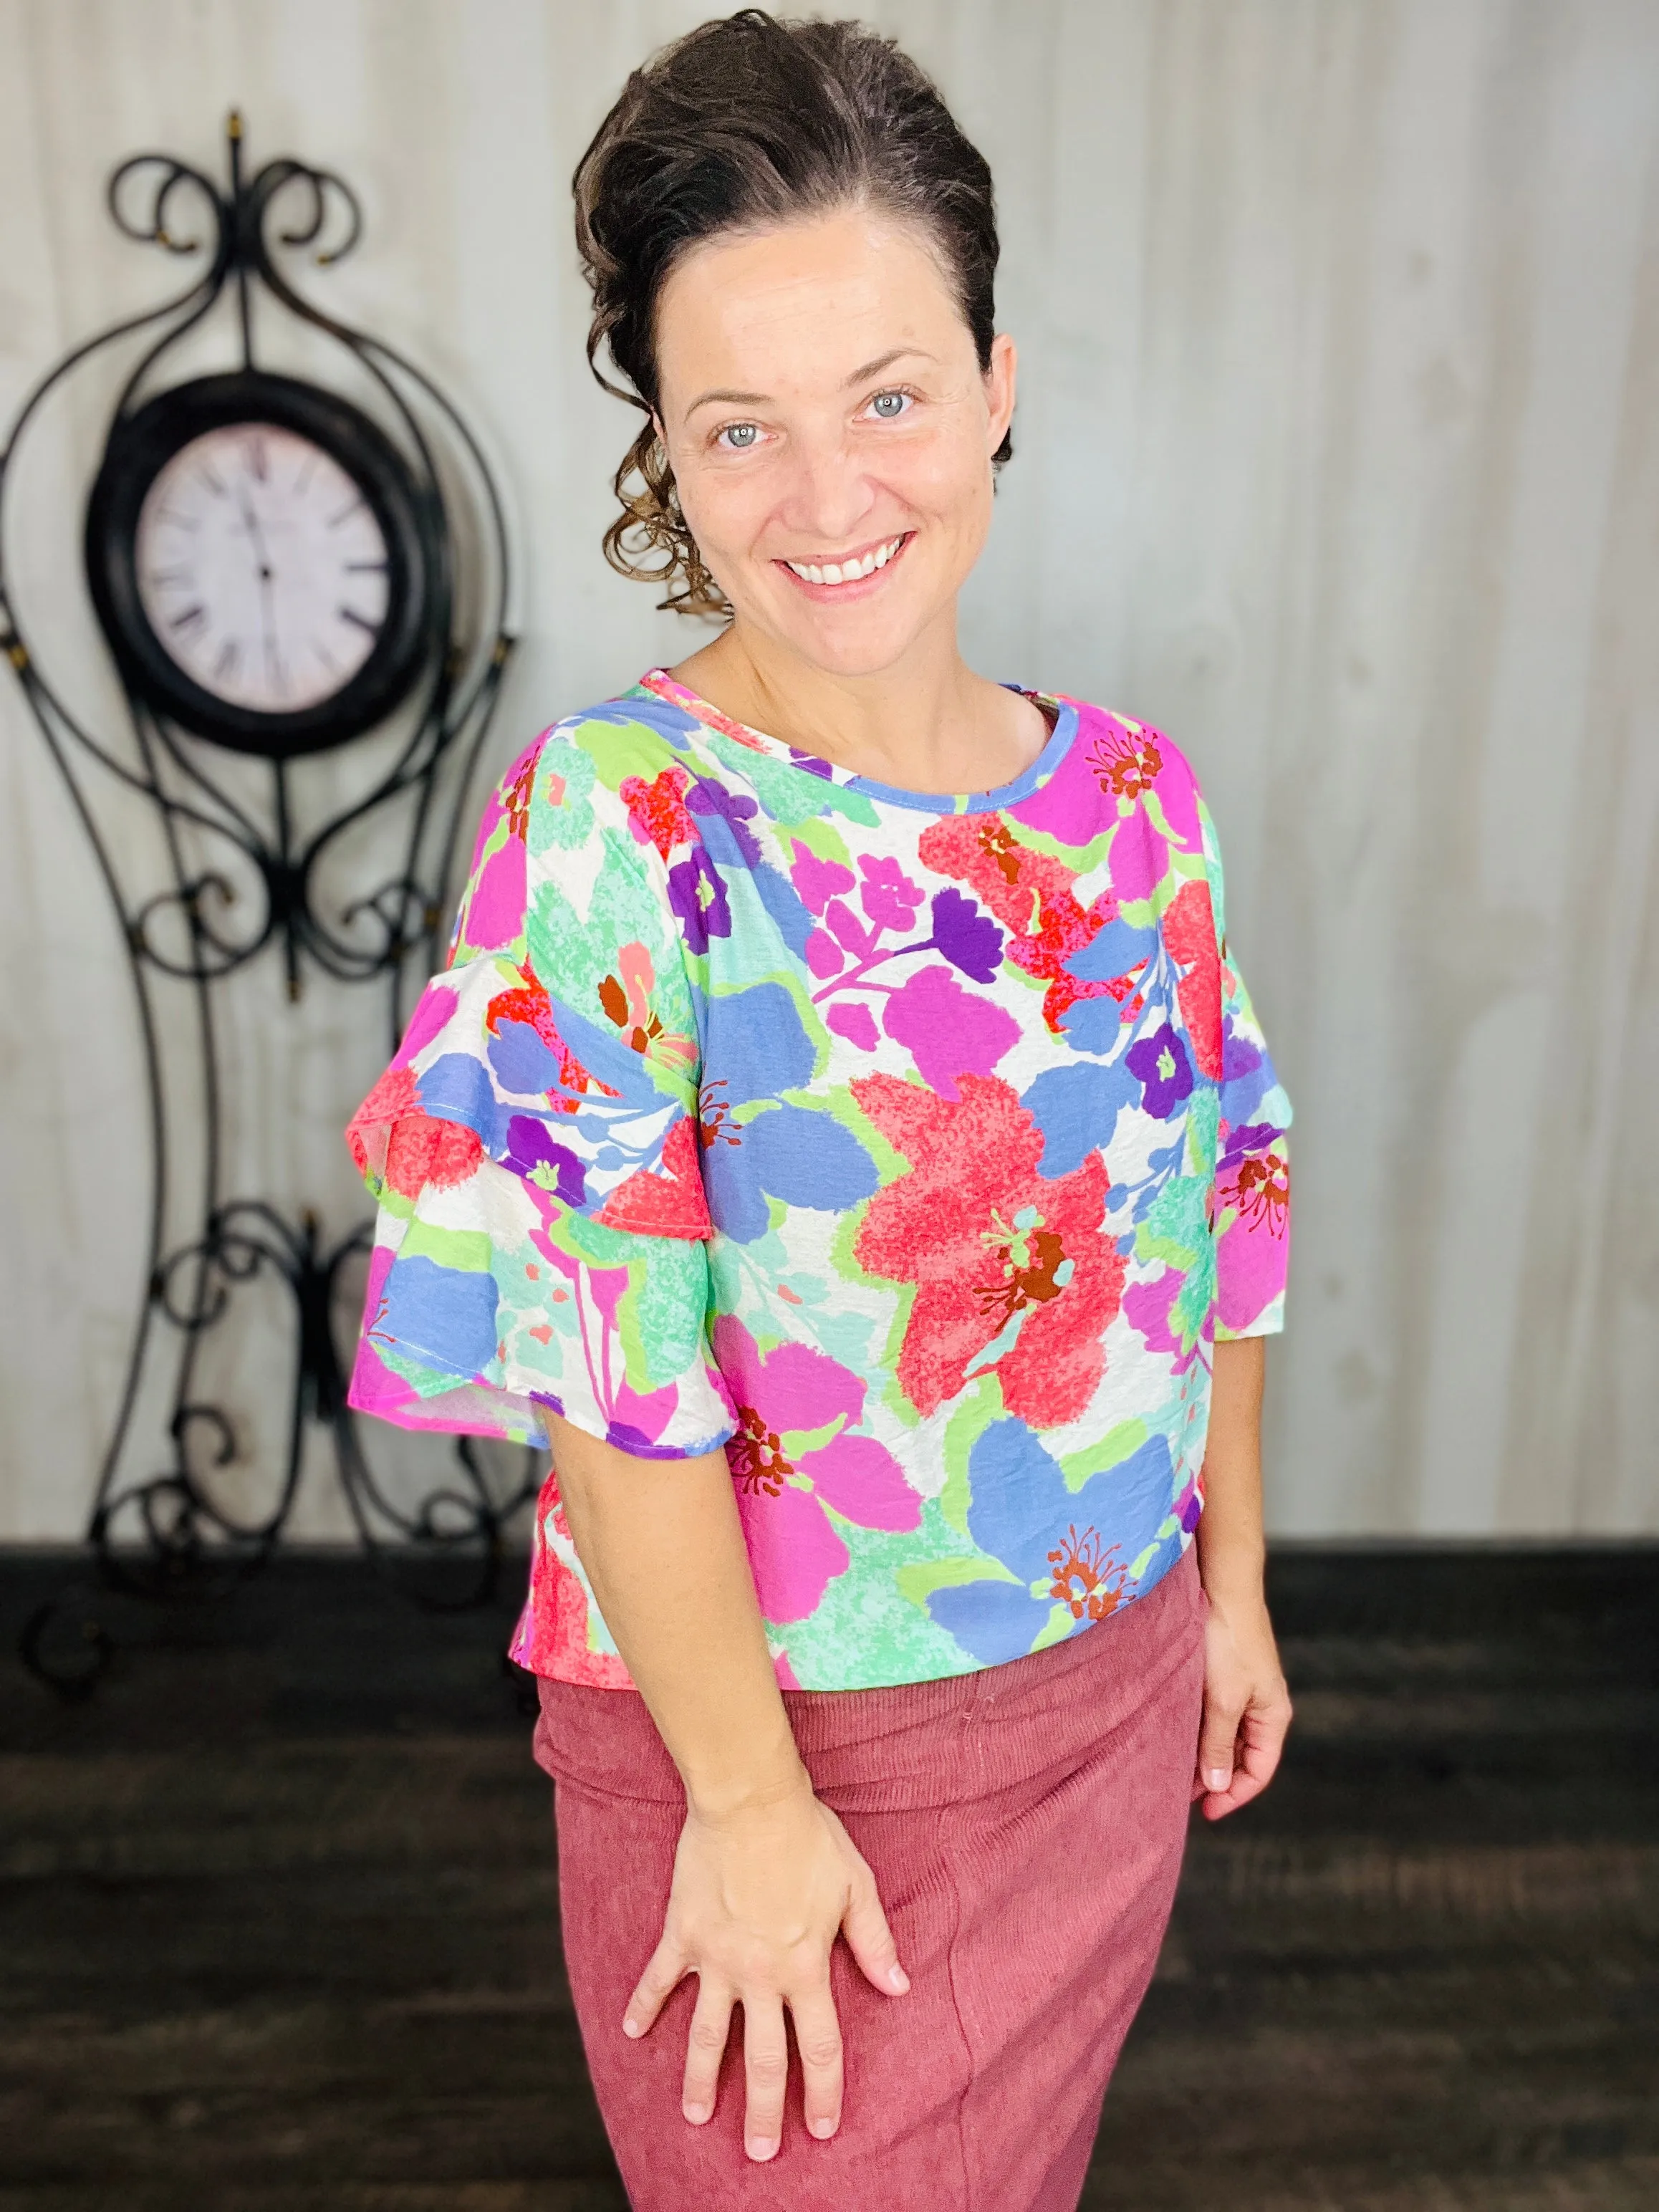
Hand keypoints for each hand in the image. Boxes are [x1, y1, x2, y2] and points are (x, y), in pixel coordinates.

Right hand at [622, 1778, 908, 2160]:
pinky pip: (660, 1978)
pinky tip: (631, 2032)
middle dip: (763, 2110)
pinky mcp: (684, 1934)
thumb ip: (874, 1942)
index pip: (818, 2048)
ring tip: (697, 2117)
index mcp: (805, 1967)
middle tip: (760, 2152)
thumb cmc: (808, 1836)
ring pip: (707, 2035)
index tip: (820, 2129)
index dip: (821, 2093)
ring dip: (700, 2080)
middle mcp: (759, 1974)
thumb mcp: (855, 1886)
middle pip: (762, 2058)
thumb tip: (900, 1987)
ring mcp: (717, 1958)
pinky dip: (644, 2005)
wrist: (750, 1799)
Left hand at [1192, 1583, 1292, 1819]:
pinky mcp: (1224, 1674)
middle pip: (1241, 1757)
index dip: (1233, 1795)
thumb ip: (1218, 1744)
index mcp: (1273, 1717)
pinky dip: (1197, 1729)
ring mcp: (1243, 1690)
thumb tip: (1216, 1785)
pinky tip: (1173, 1735)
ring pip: (1225, 1735)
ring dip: (1203, 1753)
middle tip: (1179, 1792)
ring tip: (1172, 1767)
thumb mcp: (1222, 1700)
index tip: (1203, 1811)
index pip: (1258, 1772)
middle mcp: (1262, 1706)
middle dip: (1214, 1777)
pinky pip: (1214, 1714)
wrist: (1222, 1586)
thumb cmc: (1228, 1641)